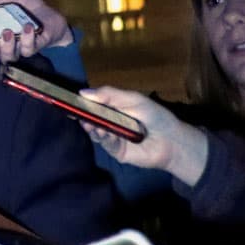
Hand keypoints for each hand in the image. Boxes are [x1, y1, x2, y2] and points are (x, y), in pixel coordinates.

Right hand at [0, 0, 70, 64]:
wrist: (49, 10)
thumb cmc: (23, 7)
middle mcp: (6, 47)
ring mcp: (21, 48)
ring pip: (11, 56)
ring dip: (7, 46)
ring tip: (7, 31)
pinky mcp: (37, 45)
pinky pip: (30, 48)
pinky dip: (27, 38)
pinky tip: (26, 27)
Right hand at [75, 85, 209, 183]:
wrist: (173, 141)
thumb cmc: (156, 116)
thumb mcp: (133, 99)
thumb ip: (110, 95)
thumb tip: (83, 92)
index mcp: (116, 108)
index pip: (95, 103)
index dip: (83, 102)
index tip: (70, 99)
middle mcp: (112, 122)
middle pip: (92, 118)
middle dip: (83, 115)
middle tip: (74, 112)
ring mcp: (113, 138)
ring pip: (96, 131)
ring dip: (91, 126)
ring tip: (89, 122)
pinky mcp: (116, 151)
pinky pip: (105, 143)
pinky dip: (101, 136)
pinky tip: (101, 130)